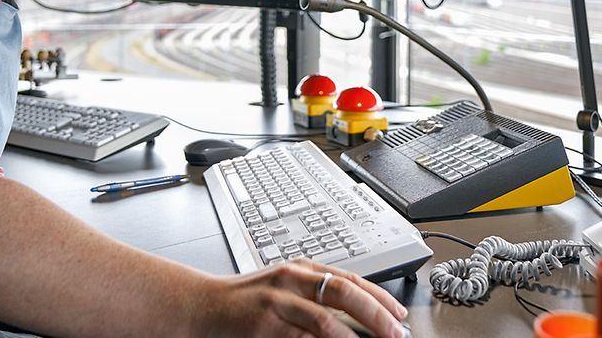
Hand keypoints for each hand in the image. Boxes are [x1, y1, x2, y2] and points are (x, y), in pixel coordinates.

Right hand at [194, 259, 407, 337]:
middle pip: (344, 294)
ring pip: (326, 321)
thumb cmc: (245, 301)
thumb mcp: (284, 288)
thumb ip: (316, 295)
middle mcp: (291, 281)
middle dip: (376, 315)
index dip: (380, 298)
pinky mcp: (264, 328)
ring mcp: (277, 304)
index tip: (400, 316)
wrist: (201, 306)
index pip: (350, 279)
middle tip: (396, 334)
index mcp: (300, 269)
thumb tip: (360, 316)